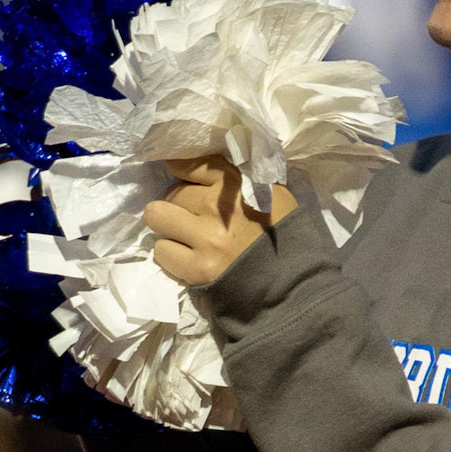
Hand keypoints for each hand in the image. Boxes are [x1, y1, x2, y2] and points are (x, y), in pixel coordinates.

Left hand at [144, 157, 296, 286]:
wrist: (293, 288)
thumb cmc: (284, 241)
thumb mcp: (273, 198)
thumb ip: (241, 181)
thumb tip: (206, 169)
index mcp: (240, 185)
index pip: (192, 163)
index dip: (179, 168)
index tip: (178, 175)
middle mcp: (220, 206)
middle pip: (173, 192)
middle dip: (179, 205)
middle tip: (193, 220)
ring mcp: (206, 238)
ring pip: (157, 217)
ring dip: (168, 228)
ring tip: (185, 240)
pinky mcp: (198, 268)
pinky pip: (162, 251)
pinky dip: (171, 256)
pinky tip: (189, 261)